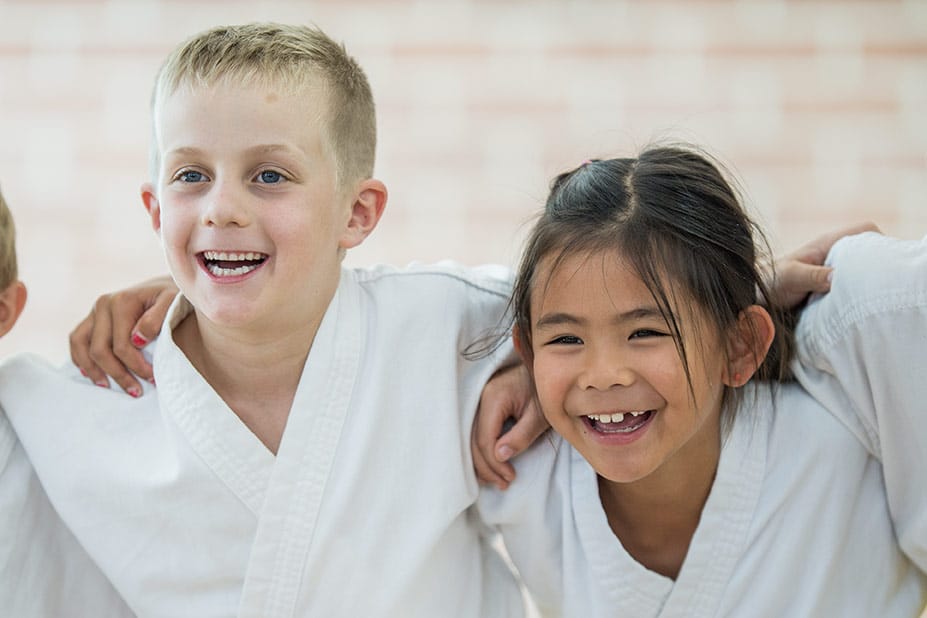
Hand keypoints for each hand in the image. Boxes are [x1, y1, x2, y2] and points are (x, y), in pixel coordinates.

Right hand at [69, 275, 177, 396]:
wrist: (164, 287)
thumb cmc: (172, 297)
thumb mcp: (173, 302)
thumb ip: (157, 318)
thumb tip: (138, 340)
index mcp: (121, 301)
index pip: (122, 345)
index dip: (136, 366)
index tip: (152, 379)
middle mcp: (103, 304)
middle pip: (100, 350)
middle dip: (118, 374)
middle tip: (136, 391)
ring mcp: (94, 311)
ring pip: (82, 347)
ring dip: (94, 370)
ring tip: (108, 387)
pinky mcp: (90, 318)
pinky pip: (76, 340)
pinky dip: (80, 359)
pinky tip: (92, 374)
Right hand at [471, 362, 548, 489]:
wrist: (546, 371)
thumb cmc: (544, 392)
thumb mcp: (538, 416)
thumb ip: (520, 436)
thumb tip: (499, 456)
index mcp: (493, 398)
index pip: (484, 439)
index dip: (494, 463)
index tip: (510, 477)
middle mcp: (480, 399)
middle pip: (473, 441)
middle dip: (487, 467)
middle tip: (504, 484)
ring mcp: (479, 401)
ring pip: (471, 439)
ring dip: (482, 462)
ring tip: (497, 480)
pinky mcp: (483, 406)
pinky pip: (476, 432)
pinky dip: (481, 451)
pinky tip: (490, 466)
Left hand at [770, 222, 880, 307]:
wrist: (755, 296)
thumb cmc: (769, 281)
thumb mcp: (790, 277)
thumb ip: (812, 275)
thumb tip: (838, 277)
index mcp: (828, 244)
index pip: (865, 230)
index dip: (878, 241)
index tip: (881, 261)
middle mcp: (834, 255)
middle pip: (869, 252)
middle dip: (877, 266)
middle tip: (876, 286)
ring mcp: (833, 271)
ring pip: (861, 272)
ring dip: (865, 284)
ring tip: (866, 299)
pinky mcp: (830, 288)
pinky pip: (851, 288)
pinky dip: (855, 296)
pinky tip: (854, 308)